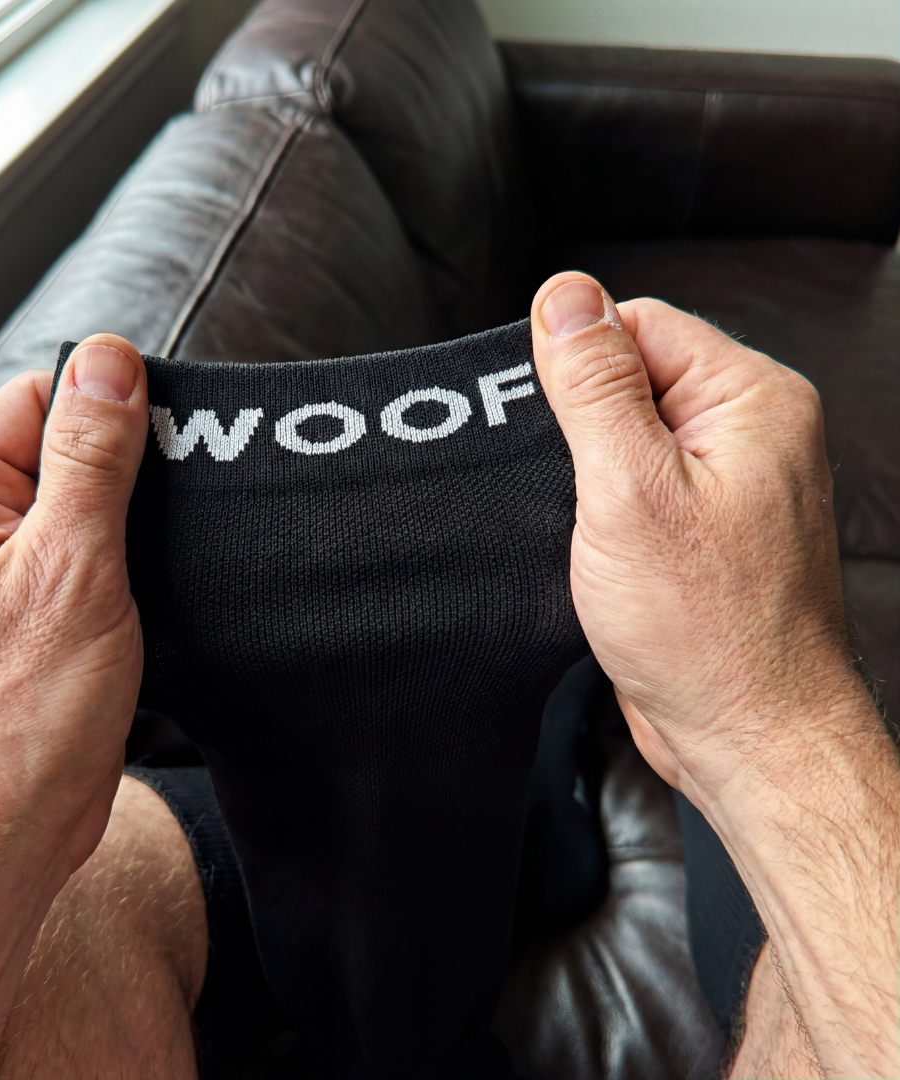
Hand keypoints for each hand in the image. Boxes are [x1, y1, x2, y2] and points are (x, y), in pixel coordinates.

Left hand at [0, 333, 148, 1077]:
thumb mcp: (70, 566)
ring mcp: (3, 574)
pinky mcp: (39, 614)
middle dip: (128, 474)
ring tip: (158, 564)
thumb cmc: (18, 715)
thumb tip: (109, 360)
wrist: (4, 829)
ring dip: (135, 525)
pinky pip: (93, 558)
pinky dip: (132, 565)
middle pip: (64, 452)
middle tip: (168, 516)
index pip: (37, 401)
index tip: (163, 442)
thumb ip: (90, 457)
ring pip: (87, 509)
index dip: (107, 411)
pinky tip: (157, 588)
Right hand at [530, 273, 896, 1077]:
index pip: (639, 325)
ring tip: (589, 529)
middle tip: (574, 492)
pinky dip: (603, 510)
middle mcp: (751, 432)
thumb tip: (566, 296)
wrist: (747, 735)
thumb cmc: (707, 632)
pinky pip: (639, 486)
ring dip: (589, 476)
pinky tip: (596, 549)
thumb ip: (595, 386)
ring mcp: (731, 482)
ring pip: (629, 437)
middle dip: (579, 428)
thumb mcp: (628, 491)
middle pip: (633, 378)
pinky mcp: (705, 528)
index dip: (577, 366)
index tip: (548, 424)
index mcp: (750, 399)